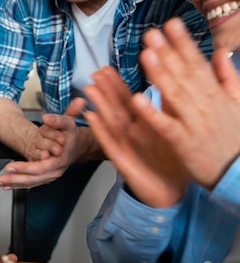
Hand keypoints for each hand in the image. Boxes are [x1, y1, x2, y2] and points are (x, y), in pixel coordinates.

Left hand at [0, 99, 84, 188]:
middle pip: (33, 179)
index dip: (24, 168)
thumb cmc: (70, 136)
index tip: (10, 166)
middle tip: (0, 178)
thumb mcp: (68, 123)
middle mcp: (55, 171)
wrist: (77, 146)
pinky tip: (6, 186)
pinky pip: (30, 184)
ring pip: (30, 183)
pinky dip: (17, 185)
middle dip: (15, 179)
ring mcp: (50, 176)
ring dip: (13, 184)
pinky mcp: (45, 178)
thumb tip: (46, 118)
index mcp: (59, 160)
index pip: (40, 168)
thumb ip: (58, 120)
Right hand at [84, 67, 188, 207]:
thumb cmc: (172, 164)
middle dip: (105, 90)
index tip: (107, 69)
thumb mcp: (172, 133)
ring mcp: (124, 145)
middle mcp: (131, 132)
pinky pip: (108, 142)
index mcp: (143, 124)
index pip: (129, 100)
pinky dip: (100, 130)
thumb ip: (167, 111)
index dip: (117, 84)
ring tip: (90, 88)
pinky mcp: (120, 159)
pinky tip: (91, 117)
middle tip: (96, 73)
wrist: (170, 193)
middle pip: (116, 107)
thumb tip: (170, 86)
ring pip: (110, 121)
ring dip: (100, 105)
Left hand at [134, 18, 239, 189]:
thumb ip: (228, 77)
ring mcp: (194, 123)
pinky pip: (165, 126)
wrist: (238, 174)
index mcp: (216, 94)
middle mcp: (205, 105)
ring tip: (145, 55)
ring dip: (158, 74)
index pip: (198, 63)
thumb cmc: (234, 138)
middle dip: (167, 52)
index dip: (183, 43)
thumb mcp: (238, 104)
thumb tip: (222, 52)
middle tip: (150, 33)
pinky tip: (137, 99)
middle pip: (183, 74)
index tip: (171, 24)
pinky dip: (152, 113)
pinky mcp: (183, 143)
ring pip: (174, 95)